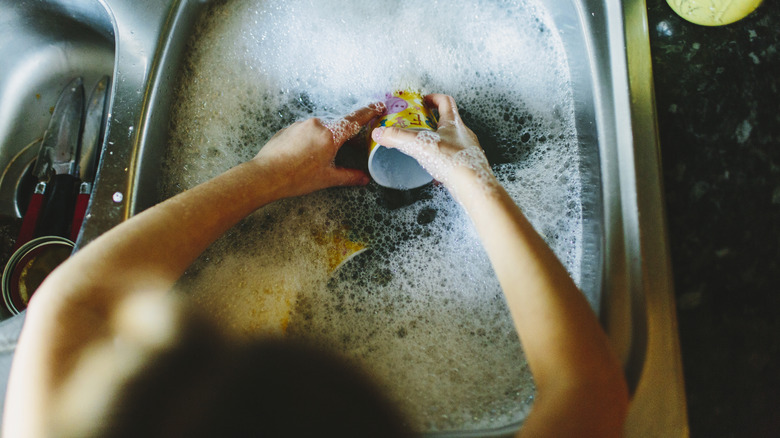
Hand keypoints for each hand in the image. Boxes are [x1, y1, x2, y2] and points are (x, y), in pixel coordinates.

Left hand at [253, 102, 385, 198]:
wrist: (265, 175)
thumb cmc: (297, 177)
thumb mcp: (327, 178)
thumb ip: (349, 176)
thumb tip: (364, 179)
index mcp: (330, 134)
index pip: (354, 120)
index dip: (369, 112)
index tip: (378, 106)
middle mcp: (316, 124)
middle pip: (337, 126)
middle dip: (343, 136)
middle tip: (347, 149)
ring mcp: (300, 124)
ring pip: (320, 128)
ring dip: (325, 139)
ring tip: (319, 159)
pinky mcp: (288, 128)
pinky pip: (305, 131)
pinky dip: (310, 140)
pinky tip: (304, 156)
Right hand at [370, 94, 495, 194]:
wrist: (473, 185)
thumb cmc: (453, 160)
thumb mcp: (419, 145)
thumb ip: (397, 137)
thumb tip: (380, 133)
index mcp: (454, 123)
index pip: (445, 101)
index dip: (433, 98)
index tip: (423, 101)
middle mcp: (463, 134)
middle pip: (448, 121)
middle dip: (432, 122)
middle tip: (418, 125)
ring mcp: (467, 150)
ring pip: (451, 141)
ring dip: (438, 142)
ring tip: (424, 148)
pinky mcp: (467, 166)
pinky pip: (453, 160)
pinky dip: (442, 162)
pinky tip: (434, 172)